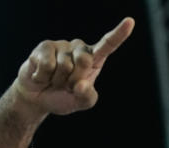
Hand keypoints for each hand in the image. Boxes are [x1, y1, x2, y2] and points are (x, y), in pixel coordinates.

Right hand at [12, 17, 134, 115]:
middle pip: (84, 61)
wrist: (38, 99)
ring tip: (53, 80)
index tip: (130, 22)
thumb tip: (80, 85)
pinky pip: (47, 64)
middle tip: (66, 85)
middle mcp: (80, 49)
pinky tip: (41, 76)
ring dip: (57, 80)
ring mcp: (63, 46)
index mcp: (94, 60)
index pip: (108, 45)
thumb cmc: (63, 98)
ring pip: (64, 66)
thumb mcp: (80, 103)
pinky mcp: (45, 46)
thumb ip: (87, 97)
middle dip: (74, 80)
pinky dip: (44, 76)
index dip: (119, 34)